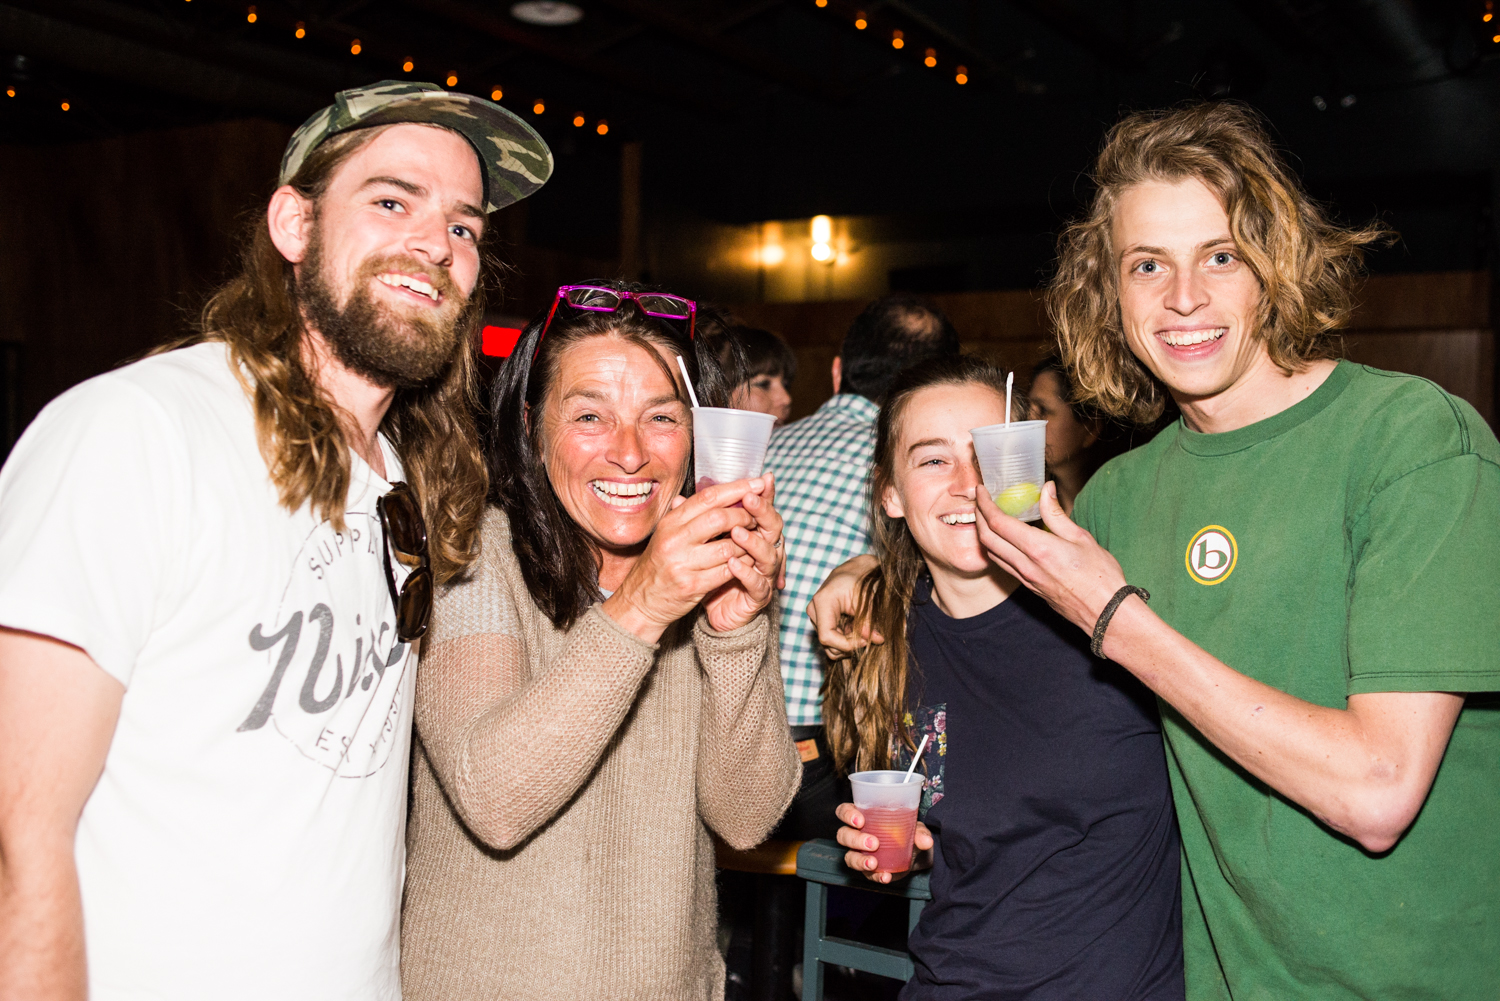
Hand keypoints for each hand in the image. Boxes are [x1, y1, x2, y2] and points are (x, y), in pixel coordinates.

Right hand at [605, 480, 762, 643]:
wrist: (641, 600)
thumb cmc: (660, 564)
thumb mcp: (668, 534)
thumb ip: (690, 514)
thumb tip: (718, 493)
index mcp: (670, 522)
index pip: (708, 497)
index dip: (736, 488)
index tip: (758, 484)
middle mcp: (674, 539)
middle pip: (719, 518)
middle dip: (745, 516)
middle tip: (757, 518)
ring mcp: (682, 563)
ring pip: (728, 546)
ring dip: (747, 543)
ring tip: (754, 541)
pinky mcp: (692, 585)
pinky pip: (727, 571)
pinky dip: (742, 565)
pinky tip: (748, 561)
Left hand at [702, 474, 783, 632]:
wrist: (715, 612)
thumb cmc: (710, 573)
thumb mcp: (702, 545)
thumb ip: (696, 522)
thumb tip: (678, 499)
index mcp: (754, 533)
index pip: (763, 509)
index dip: (763, 494)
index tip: (759, 479)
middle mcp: (764, 551)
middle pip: (773, 527)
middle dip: (762, 511)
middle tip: (750, 498)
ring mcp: (763, 574)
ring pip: (769, 554)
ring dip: (753, 542)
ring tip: (737, 532)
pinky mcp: (758, 596)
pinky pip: (756, 583)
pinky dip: (745, 572)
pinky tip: (733, 564)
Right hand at [806, 554, 881, 657]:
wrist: (857, 570)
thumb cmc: (862, 579)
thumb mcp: (868, 599)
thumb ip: (870, 621)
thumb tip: (876, 640)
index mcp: (822, 601)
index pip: (826, 637)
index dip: (846, 645)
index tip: (866, 642)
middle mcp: (815, 611)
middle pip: (827, 644)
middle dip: (850, 645)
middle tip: (869, 638)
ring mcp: (817, 617)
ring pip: (829, 646)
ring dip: (848, 646)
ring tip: (864, 634)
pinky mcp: (822, 622)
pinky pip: (832, 641)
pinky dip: (846, 642)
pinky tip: (858, 632)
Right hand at [834, 802, 932, 883]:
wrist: (915, 853)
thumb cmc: (907, 831)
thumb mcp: (914, 828)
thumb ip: (919, 832)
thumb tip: (926, 840)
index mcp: (862, 815)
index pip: (844, 811)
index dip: (847, 815)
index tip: (860, 821)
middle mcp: (856, 834)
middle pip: (843, 835)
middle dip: (855, 839)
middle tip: (873, 843)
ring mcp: (860, 853)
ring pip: (849, 857)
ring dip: (860, 860)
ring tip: (874, 863)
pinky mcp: (868, 870)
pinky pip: (866, 875)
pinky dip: (876, 876)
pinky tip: (885, 877)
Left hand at [973, 480, 1125, 635]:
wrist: (1105, 613)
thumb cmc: (1100, 576)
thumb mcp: (1081, 538)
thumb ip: (1057, 513)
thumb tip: (1046, 489)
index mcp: (1038, 549)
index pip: (998, 523)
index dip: (985, 504)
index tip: (981, 490)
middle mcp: (1026, 565)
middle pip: (987, 538)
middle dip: (978, 516)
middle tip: (980, 500)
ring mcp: (1025, 579)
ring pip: (992, 553)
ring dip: (984, 533)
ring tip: (987, 516)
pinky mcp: (1029, 587)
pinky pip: (1004, 565)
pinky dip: (996, 548)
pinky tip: (1004, 539)